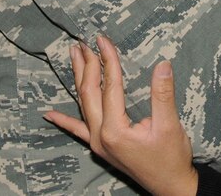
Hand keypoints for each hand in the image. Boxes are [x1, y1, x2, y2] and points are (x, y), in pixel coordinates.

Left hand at [45, 37, 197, 195]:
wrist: (171, 187)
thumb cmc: (171, 158)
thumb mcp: (170, 125)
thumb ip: (163, 95)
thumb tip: (162, 65)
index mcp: (116, 130)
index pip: (110, 86)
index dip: (107, 60)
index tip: (103, 39)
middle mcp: (101, 136)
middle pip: (89, 94)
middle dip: (86, 66)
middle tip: (83, 42)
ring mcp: (98, 143)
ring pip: (83, 106)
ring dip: (78, 80)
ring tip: (74, 57)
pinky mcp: (101, 147)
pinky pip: (78, 131)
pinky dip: (64, 121)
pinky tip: (49, 114)